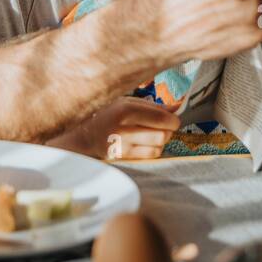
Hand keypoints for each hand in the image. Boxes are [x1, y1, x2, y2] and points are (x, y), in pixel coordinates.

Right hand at [46, 97, 181, 159]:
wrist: (84, 135)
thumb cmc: (108, 114)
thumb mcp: (126, 102)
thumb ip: (152, 106)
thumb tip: (177, 108)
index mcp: (125, 110)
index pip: (161, 118)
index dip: (173, 120)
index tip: (173, 120)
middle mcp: (123, 129)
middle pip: (162, 135)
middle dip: (168, 131)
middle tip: (164, 127)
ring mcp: (121, 146)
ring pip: (157, 148)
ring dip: (160, 142)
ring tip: (152, 135)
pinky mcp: (121, 158)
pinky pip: (148, 157)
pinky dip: (152, 150)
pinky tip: (145, 144)